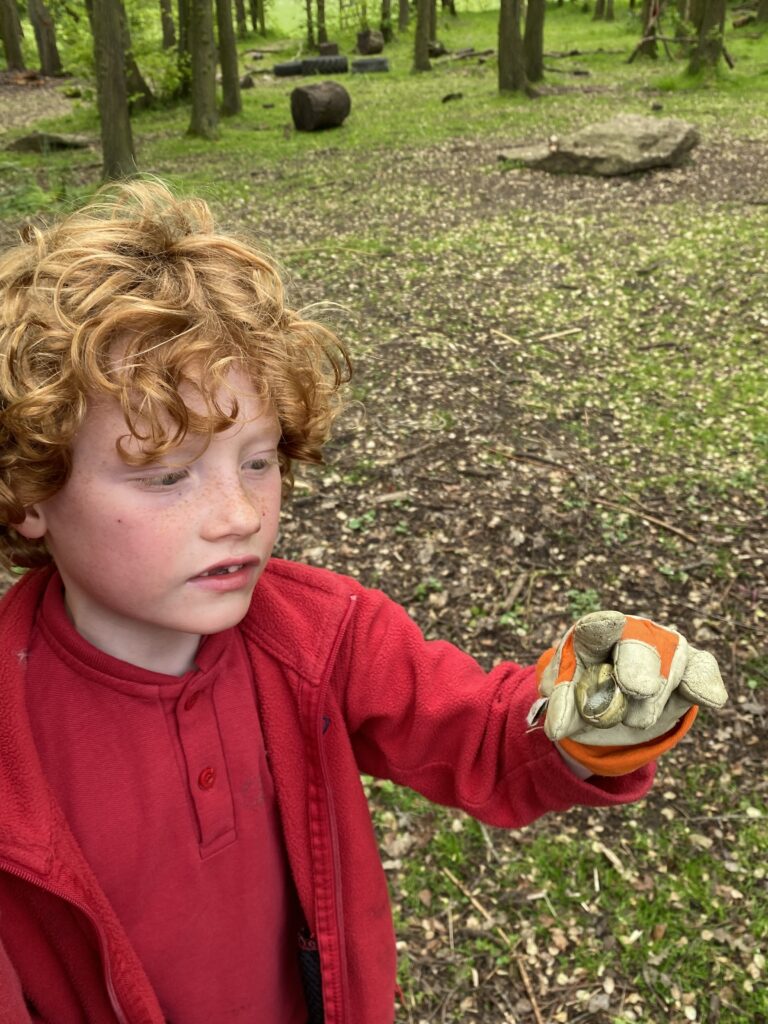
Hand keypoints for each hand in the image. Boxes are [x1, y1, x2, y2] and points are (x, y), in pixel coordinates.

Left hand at [536, 611, 727, 773]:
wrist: (608, 712)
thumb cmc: (580, 696)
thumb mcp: (566, 703)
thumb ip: (563, 711)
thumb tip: (557, 729)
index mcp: (592, 637)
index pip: (595, 629)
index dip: (601, 627)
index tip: (609, 624)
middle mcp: (630, 636)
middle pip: (637, 646)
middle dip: (637, 666)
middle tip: (635, 689)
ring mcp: (663, 650)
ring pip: (669, 663)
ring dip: (656, 696)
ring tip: (636, 722)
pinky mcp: (689, 670)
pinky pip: (701, 670)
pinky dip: (704, 683)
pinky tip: (710, 697)